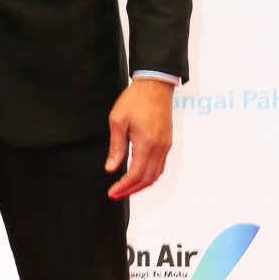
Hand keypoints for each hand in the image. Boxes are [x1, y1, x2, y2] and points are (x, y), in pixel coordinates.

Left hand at [105, 78, 173, 198]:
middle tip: (116, 194)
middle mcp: (159, 148)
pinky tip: (138, 175)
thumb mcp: (118, 121)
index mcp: (146, 143)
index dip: (123, 187)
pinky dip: (149, 175)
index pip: (135, 175)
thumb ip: (116, 147)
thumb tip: (111, 168)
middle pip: (148, 179)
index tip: (112, 192)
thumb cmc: (135, 99)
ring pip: (156, 175)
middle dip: (131, 190)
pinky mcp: (167, 142)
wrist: (155, 85)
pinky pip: (160, 166)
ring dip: (141, 185)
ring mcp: (165, 146)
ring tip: (125, 188)